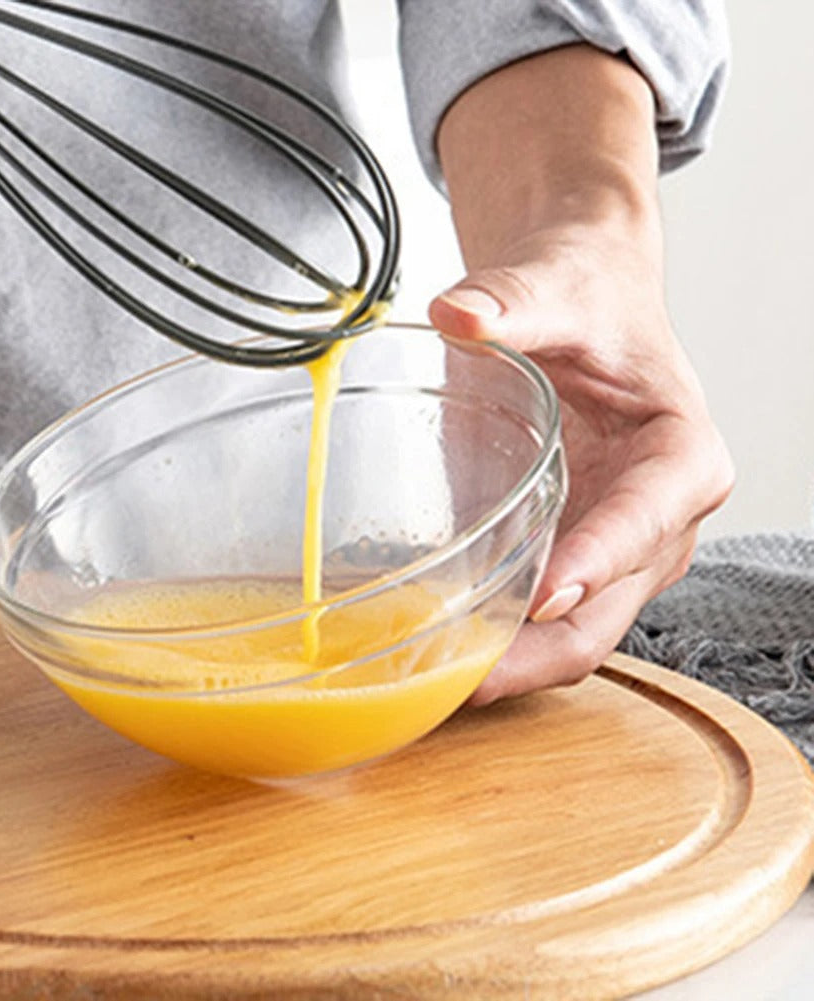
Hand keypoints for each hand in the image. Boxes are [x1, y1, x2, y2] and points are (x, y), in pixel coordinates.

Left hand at [430, 222, 732, 702]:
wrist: (580, 304)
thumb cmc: (589, 300)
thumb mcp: (557, 288)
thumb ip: (513, 301)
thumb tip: (458, 313)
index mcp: (681, 456)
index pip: (647, 520)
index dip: (598, 561)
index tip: (542, 594)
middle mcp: (658, 520)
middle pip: (609, 609)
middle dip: (539, 651)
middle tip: (465, 674)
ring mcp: (614, 550)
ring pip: (573, 634)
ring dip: (512, 665)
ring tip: (436, 682)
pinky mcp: (570, 557)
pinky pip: (539, 621)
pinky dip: (497, 645)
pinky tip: (439, 652)